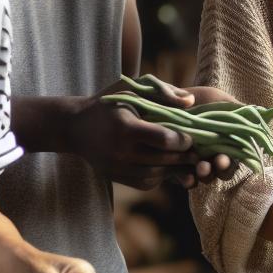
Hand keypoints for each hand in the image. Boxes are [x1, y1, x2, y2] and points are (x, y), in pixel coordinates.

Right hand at [64, 83, 204, 189]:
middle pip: (164, 160)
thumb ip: (163, 93)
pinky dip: (160, 175)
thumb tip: (191, 102)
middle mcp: (120, 151)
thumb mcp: (132, 89)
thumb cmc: (109, 102)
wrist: (75, 126)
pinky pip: (145, 182)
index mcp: (126, 128)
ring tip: (185, 159)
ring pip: (157, 175)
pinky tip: (166, 165)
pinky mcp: (115, 178)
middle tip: (198, 151)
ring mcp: (117, 167)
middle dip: (185, 156)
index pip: (165, 140)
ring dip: (174, 168)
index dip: (183, 140)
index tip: (191, 136)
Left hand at [172, 86, 247, 187]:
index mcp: (227, 142)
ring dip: (207, 175)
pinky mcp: (177, 167)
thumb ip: (239, 109)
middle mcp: (213, 155)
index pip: (237, 158)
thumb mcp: (219, 100)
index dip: (233, 161)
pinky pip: (185, 180)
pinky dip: (188, 181)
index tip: (225, 158)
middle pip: (223, 171)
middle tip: (216, 164)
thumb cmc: (197, 99)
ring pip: (207, 177)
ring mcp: (196, 162)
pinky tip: (186, 177)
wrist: (166, 101)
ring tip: (201, 168)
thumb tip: (263, 113)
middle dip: (222, 170)